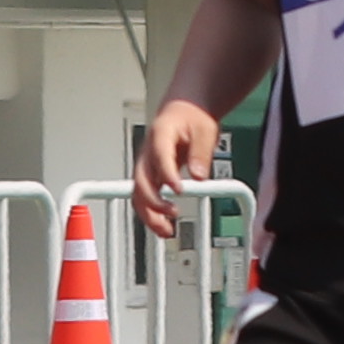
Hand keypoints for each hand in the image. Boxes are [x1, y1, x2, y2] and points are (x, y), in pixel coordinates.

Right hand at [131, 92, 216, 234]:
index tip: (179, 190)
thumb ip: (201, 152)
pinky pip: (145, 197)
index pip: (159, 157)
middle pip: (141, 181)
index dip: (167, 175)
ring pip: (139, 194)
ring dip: (149, 214)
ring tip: (166, 231)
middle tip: (172, 215)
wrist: (183, 112)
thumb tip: (198, 176)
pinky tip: (164, 226)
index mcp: (160, 135)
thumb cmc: (191, 117)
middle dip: (153, 202)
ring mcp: (147, 166)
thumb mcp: (204, 130)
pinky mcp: (150, 176)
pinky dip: (152, 213)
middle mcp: (148, 153)